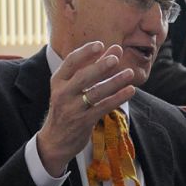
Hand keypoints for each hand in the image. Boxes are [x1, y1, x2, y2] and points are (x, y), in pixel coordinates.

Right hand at [35, 41, 136, 174]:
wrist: (55, 141)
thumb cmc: (67, 108)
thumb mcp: (72, 87)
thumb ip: (93, 67)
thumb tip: (114, 49)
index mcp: (58, 81)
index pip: (70, 62)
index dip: (85, 52)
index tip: (100, 44)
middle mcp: (63, 94)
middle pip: (83, 77)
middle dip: (100, 66)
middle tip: (115, 58)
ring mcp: (73, 109)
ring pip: (96, 92)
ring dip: (114, 82)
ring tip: (129, 73)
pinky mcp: (84, 122)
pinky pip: (103, 107)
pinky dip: (118, 98)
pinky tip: (130, 90)